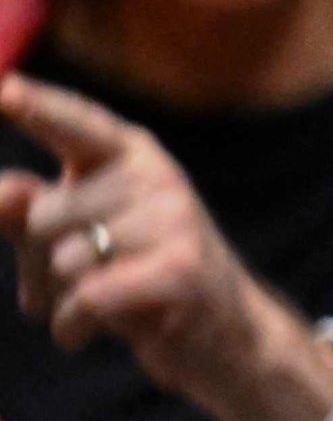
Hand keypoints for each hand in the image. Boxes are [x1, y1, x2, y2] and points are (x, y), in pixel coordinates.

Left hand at [0, 74, 332, 420]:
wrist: (223, 332)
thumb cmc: (134, 273)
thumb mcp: (76, 235)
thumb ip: (28, 210)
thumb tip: (7, 193)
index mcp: (129, 154)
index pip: (77, 125)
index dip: (40, 107)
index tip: (5, 88)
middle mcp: (156, 176)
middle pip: (43, 216)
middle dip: (35, 262)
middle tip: (72, 281)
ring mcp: (175, 220)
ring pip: (63, 261)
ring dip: (58, 300)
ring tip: (92, 305)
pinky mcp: (181, 270)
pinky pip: (87, 297)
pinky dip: (73, 326)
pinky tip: (87, 332)